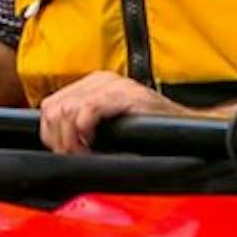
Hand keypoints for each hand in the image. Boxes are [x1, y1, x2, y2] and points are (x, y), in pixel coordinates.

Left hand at [36, 72, 189, 152]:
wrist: (185, 131)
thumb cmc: (151, 132)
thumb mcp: (109, 125)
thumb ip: (83, 124)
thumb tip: (57, 141)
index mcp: (94, 84)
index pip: (50, 105)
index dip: (51, 134)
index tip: (65, 152)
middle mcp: (101, 80)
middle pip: (53, 108)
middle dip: (58, 139)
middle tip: (74, 156)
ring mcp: (114, 86)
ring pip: (66, 110)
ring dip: (69, 139)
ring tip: (84, 154)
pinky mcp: (127, 95)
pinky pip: (88, 110)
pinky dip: (83, 132)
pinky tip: (93, 146)